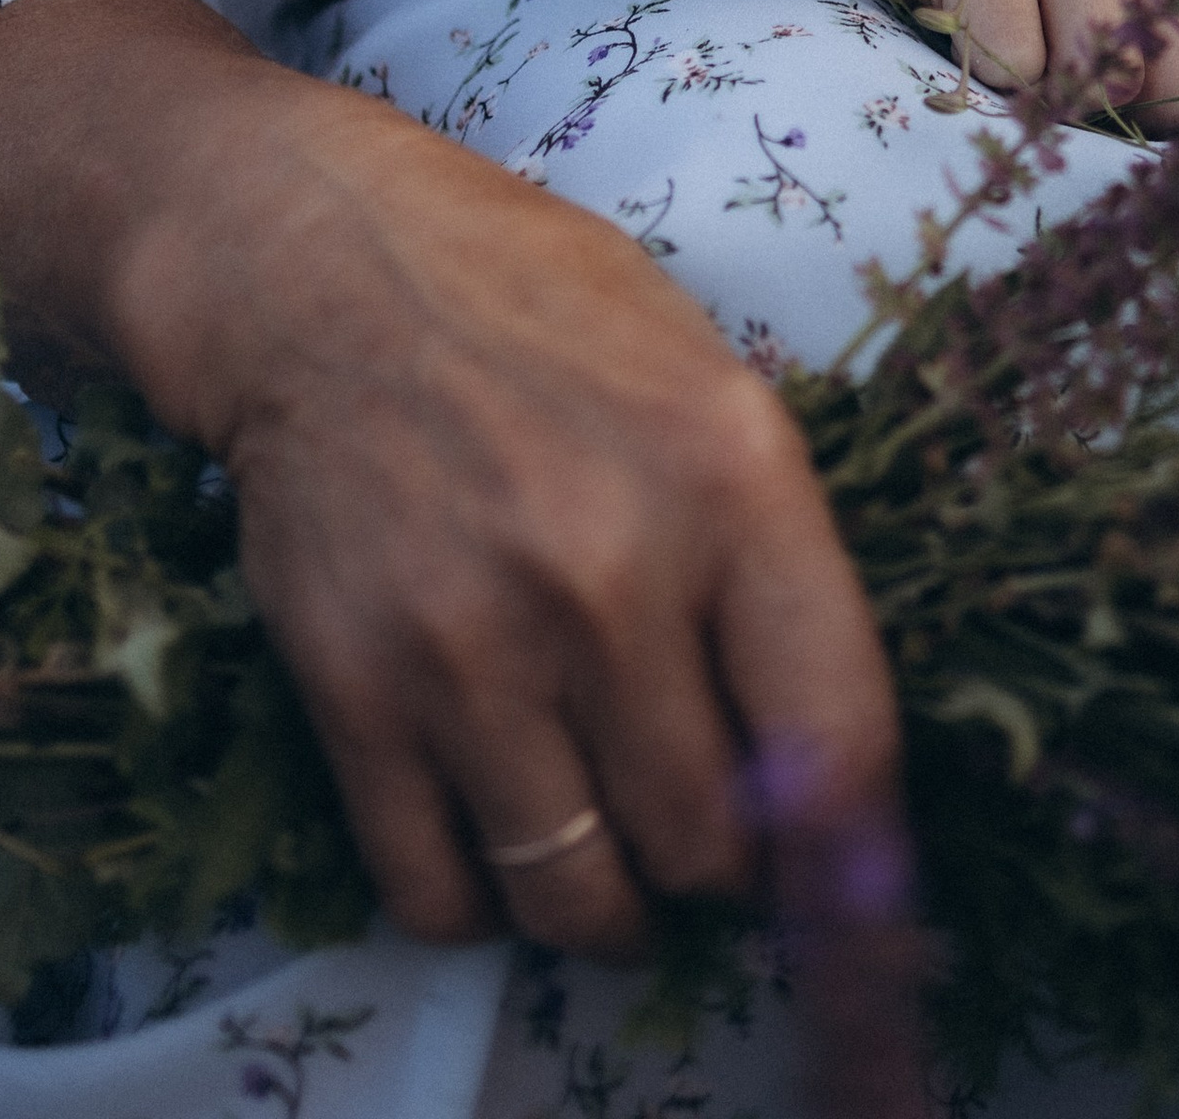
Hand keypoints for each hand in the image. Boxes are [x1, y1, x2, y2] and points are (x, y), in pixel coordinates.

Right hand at [0, 0, 909, 982]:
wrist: (324, 270)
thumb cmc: (539, 312)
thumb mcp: (710, 383)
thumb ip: (771, 561)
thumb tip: (828, 774)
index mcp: (734, 481)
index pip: (841, 738)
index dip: (854, 857)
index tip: (842, 893)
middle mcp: (613, 577)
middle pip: (704, 846)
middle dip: (716, 869)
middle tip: (696, 838)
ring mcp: (476, 646)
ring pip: (577, 898)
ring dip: (603, 909)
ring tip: (605, 866)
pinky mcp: (356, 693)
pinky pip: (437, 894)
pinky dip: (477, 906)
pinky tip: (495, 844)